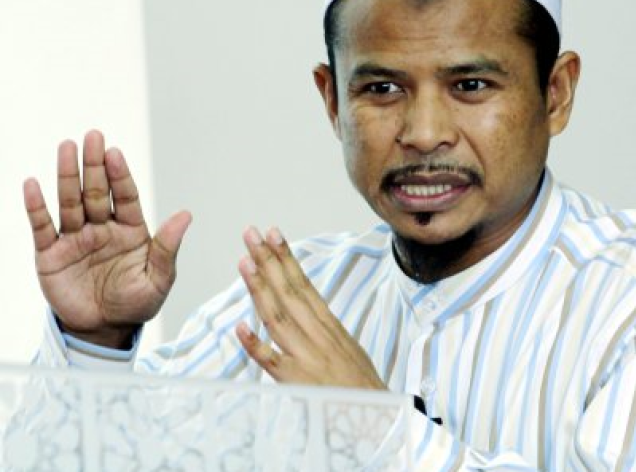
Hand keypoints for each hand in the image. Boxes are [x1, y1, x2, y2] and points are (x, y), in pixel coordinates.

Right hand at [22, 130, 191, 347]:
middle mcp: (103, 228)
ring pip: (70, 201)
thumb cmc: (136, 303)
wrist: (105, 331)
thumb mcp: (158, 279)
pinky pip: (42, 226)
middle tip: (93, 136)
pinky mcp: (51, 254)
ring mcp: (76, 238)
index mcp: (131, 230)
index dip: (121, 175)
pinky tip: (32, 184)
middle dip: (94, 164)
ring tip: (67, 147)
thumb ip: (168, 248)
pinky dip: (36, 206)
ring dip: (68, 175)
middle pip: (97, 191)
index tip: (115, 153)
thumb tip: (185, 215)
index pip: (126, 196)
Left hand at [235, 226, 385, 389]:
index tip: (273, 235)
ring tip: (244, 262)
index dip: (287, 259)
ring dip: (260, 289)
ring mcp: (307, 357)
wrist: (381, 417)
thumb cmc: (364, 385)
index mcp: (330, 326)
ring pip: (279, 317)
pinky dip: (256, 345)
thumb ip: (326, 329)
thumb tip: (310, 309)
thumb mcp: (348, 348)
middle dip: (269, 261)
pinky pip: (273, 362)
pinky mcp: (298, 383)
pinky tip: (239, 328)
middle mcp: (318, 336)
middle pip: (289, 292)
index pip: (304, 285)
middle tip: (252, 234)